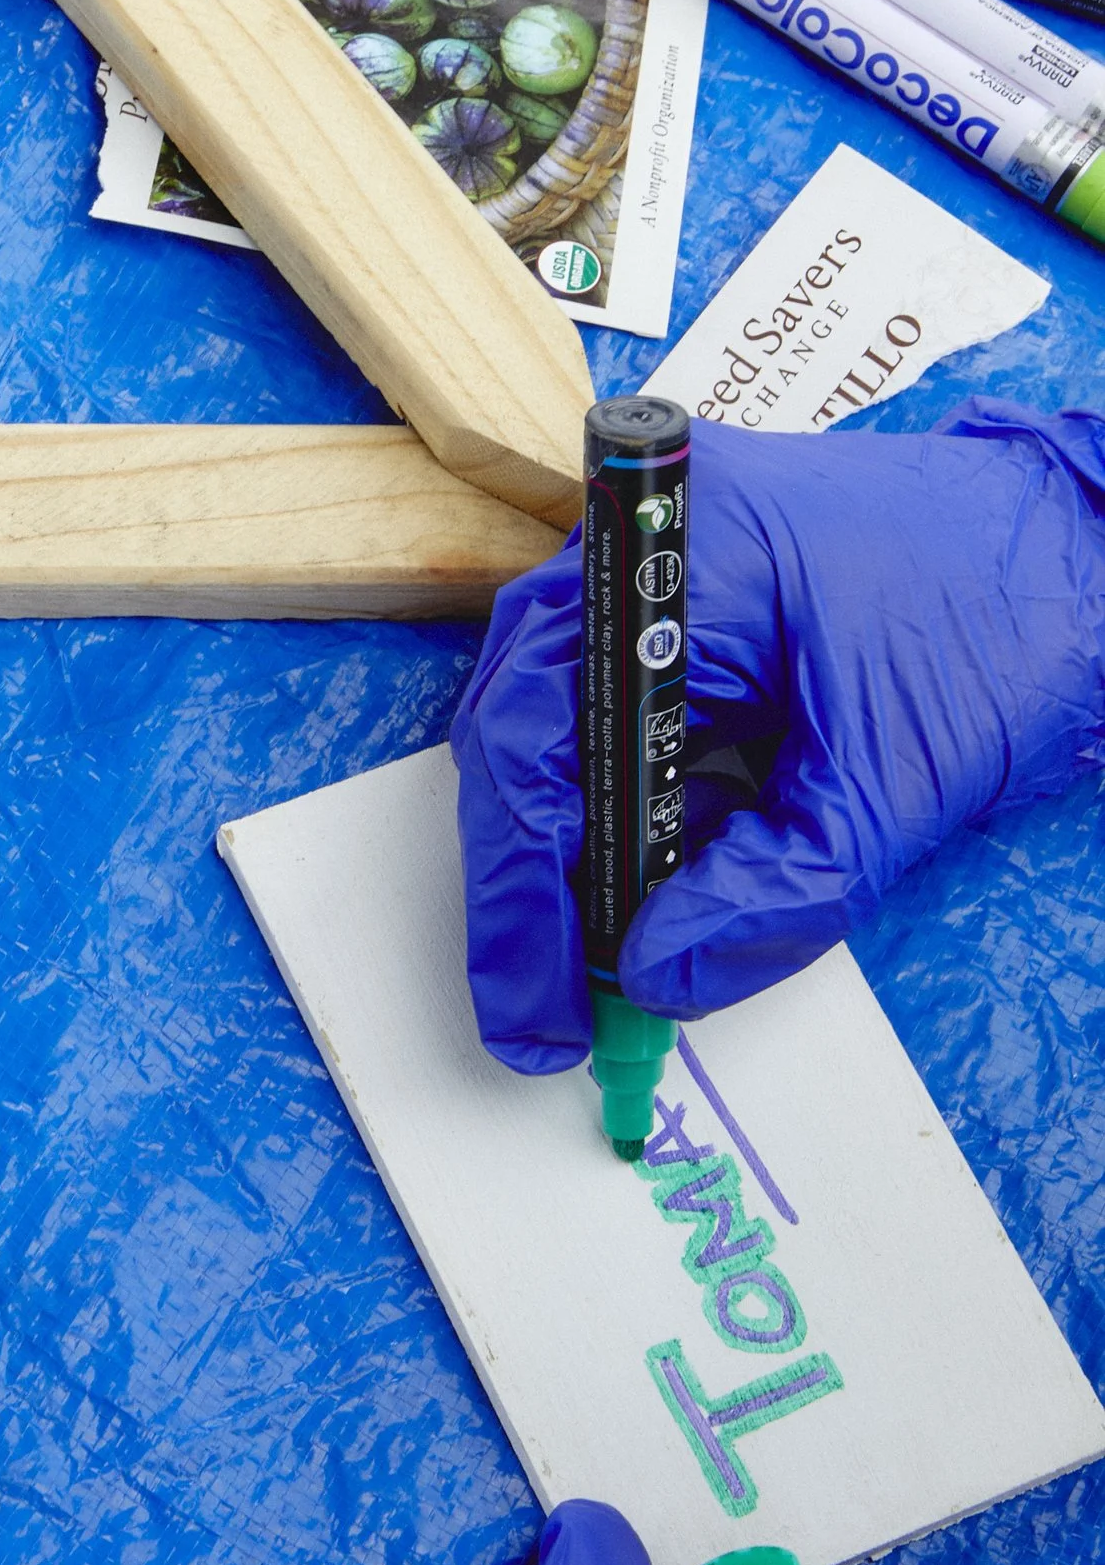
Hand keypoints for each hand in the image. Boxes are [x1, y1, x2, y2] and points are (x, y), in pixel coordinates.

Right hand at [451, 405, 1104, 1072]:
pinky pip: (645, 737)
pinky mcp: (711, 632)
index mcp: (672, 554)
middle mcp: (645, 557)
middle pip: (529, 734)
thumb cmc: (1019, 614)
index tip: (538, 1000)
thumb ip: (775, 889)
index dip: (518, 880)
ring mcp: (671, 588)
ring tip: (600, 979)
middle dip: (534, 886)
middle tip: (547, 1014)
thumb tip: (659, 975)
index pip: (533, 727)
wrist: (1102, 550)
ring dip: (589, 866)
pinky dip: (650, 830)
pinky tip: (663, 909)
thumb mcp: (897, 777)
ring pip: (577, 743)